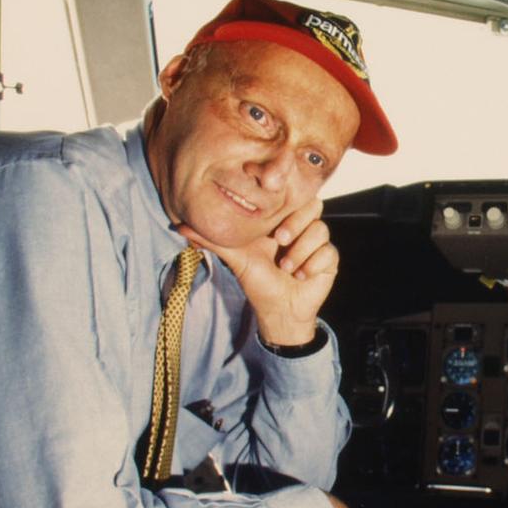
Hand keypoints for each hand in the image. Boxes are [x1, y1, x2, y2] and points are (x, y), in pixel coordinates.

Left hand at [179, 198, 337, 344]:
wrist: (279, 311)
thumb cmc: (258, 283)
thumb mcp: (235, 258)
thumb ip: (212, 241)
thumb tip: (179, 226)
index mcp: (281, 221)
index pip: (293, 196)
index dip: (287, 204)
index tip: (274, 226)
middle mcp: (302, 228)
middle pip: (313, 206)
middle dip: (296, 224)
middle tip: (281, 241)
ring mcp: (317, 243)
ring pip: (321, 230)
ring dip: (301, 252)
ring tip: (287, 268)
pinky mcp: (329, 259)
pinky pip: (329, 252)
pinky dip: (313, 265)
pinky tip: (300, 276)